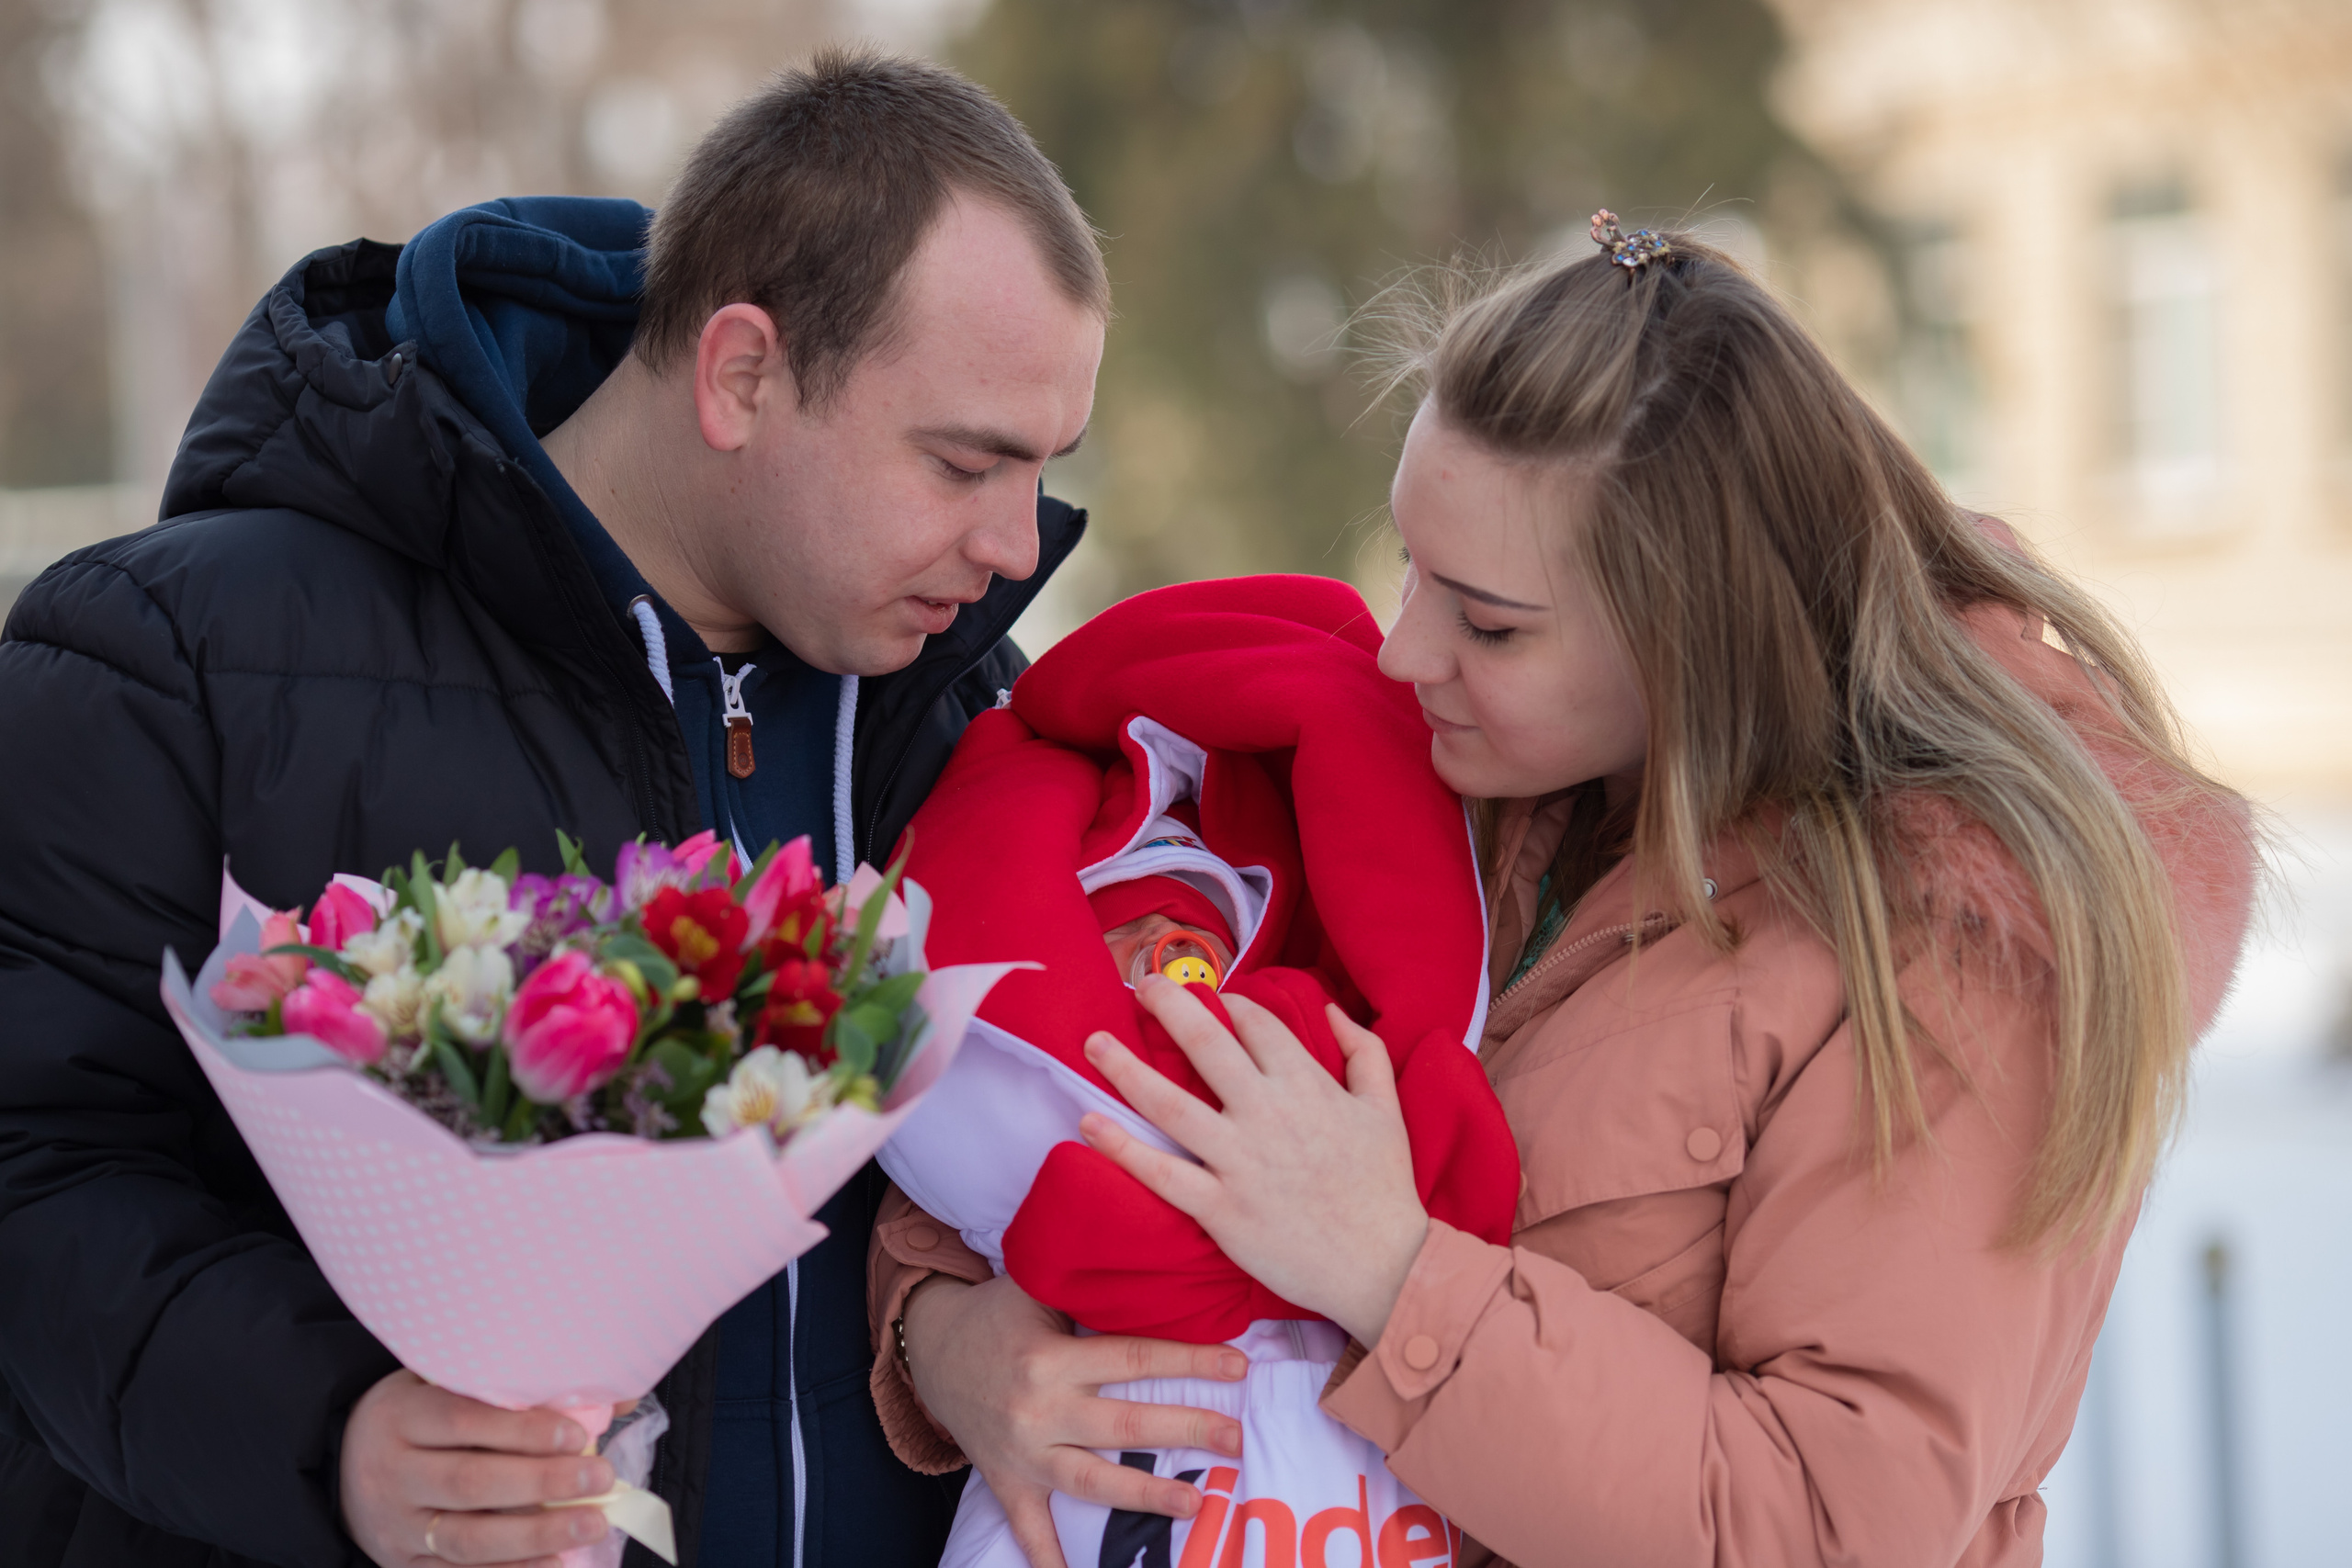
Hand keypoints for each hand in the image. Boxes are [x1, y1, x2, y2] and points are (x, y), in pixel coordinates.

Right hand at [340, 1369, 615, 1566]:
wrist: (344, 1462)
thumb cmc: (418, 1414)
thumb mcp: (445, 1382)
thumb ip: (514, 1385)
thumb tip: (615, 1394)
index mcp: (402, 1416)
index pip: (463, 1422)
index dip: (523, 1430)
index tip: (577, 1434)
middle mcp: (392, 1472)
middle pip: (471, 1482)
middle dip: (542, 1483)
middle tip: (599, 1478)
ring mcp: (396, 1525)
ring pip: (467, 1537)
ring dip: (535, 1536)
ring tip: (592, 1523)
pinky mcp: (402, 1563)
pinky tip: (555, 1562)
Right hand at [901, 1272, 1247, 1567]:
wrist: (930, 1346)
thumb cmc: (998, 1313)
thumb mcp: (1038, 1286)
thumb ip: (1091, 1288)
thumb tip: (1158, 1272)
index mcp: (1052, 1359)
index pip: (1134, 1359)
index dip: (1190, 1361)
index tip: (1238, 1366)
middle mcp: (1039, 1410)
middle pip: (1124, 1426)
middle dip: (1186, 1430)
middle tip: (1236, 1439)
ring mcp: (1023, 1453)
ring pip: (1091, 1481)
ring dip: (1144, 1496)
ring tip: (1195, 1503)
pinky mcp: (1007, 1481)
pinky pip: (1029, 1529)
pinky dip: (1049, 1559)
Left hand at [1079, 977, 1428, 1345]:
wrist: (1383, 1268)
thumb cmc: (1384, 1188)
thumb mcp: (1387, 1108)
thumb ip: (1364, 1051)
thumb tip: (1330, 1009)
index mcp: (1306, 1084)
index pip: (1256, 1024)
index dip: (1229, 1003)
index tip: (1209, 996)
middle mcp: (1266, 1113)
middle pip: (1205, 1043)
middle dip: (1168, 1005)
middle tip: (1140, 985)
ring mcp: (1239, 1161)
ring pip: (1170, 1103)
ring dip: (1125, 1069)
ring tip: (1092, 1043)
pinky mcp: (1220, 1209)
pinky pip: (1162, 1173)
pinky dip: (1122, 1149)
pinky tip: (1089, 1124)